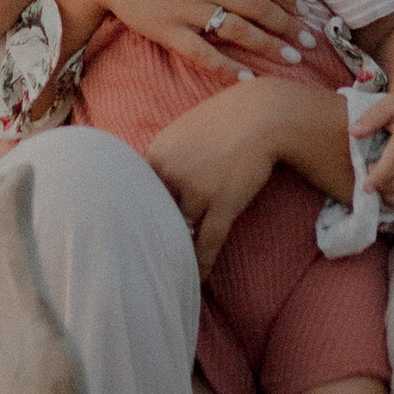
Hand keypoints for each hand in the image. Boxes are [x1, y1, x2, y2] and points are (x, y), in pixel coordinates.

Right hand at [57, 0, 297, 75]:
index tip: (298, 7)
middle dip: (290, 26)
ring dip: (270, 47)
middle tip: (311, 42)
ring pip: (239, 32)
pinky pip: (203, 54)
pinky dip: (227, 68)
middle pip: (259, 7)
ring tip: (293, 61)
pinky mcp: (169, 32)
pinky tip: (247, 79)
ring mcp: (188, 10)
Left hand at [146, 81, 288, 272]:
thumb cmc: (223, 120)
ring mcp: (197, 190)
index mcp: (158, 154)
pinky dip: (202, 262)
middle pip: (156, 215)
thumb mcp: (182, 131)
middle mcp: (172, 173)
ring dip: (178, 248)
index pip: (138, 194)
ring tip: (171, 270)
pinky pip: (208, 241)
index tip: (131, 233)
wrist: (261, 115)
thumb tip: (149, 184)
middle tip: (143, 259)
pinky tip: (197, 279)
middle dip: (153, 236)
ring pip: (181, 229)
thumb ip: (164, 158)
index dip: (137, 215)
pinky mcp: (223, 203)